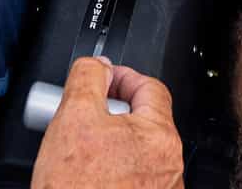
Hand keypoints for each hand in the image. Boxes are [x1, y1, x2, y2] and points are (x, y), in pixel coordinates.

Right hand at [31, 56, 183, 188]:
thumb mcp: (72, 117)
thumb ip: (88, 77)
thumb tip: (97, 64)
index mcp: (160, 136)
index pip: (150, 86)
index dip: (121, 77)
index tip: (101, 79)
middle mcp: (169, 165)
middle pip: (143, 119)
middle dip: (111, 113)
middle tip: (84, 117)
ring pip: (136, 151)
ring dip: (111, 143)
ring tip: (80, 152)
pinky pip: (132, 178)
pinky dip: (112, 171)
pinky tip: (87, 176)